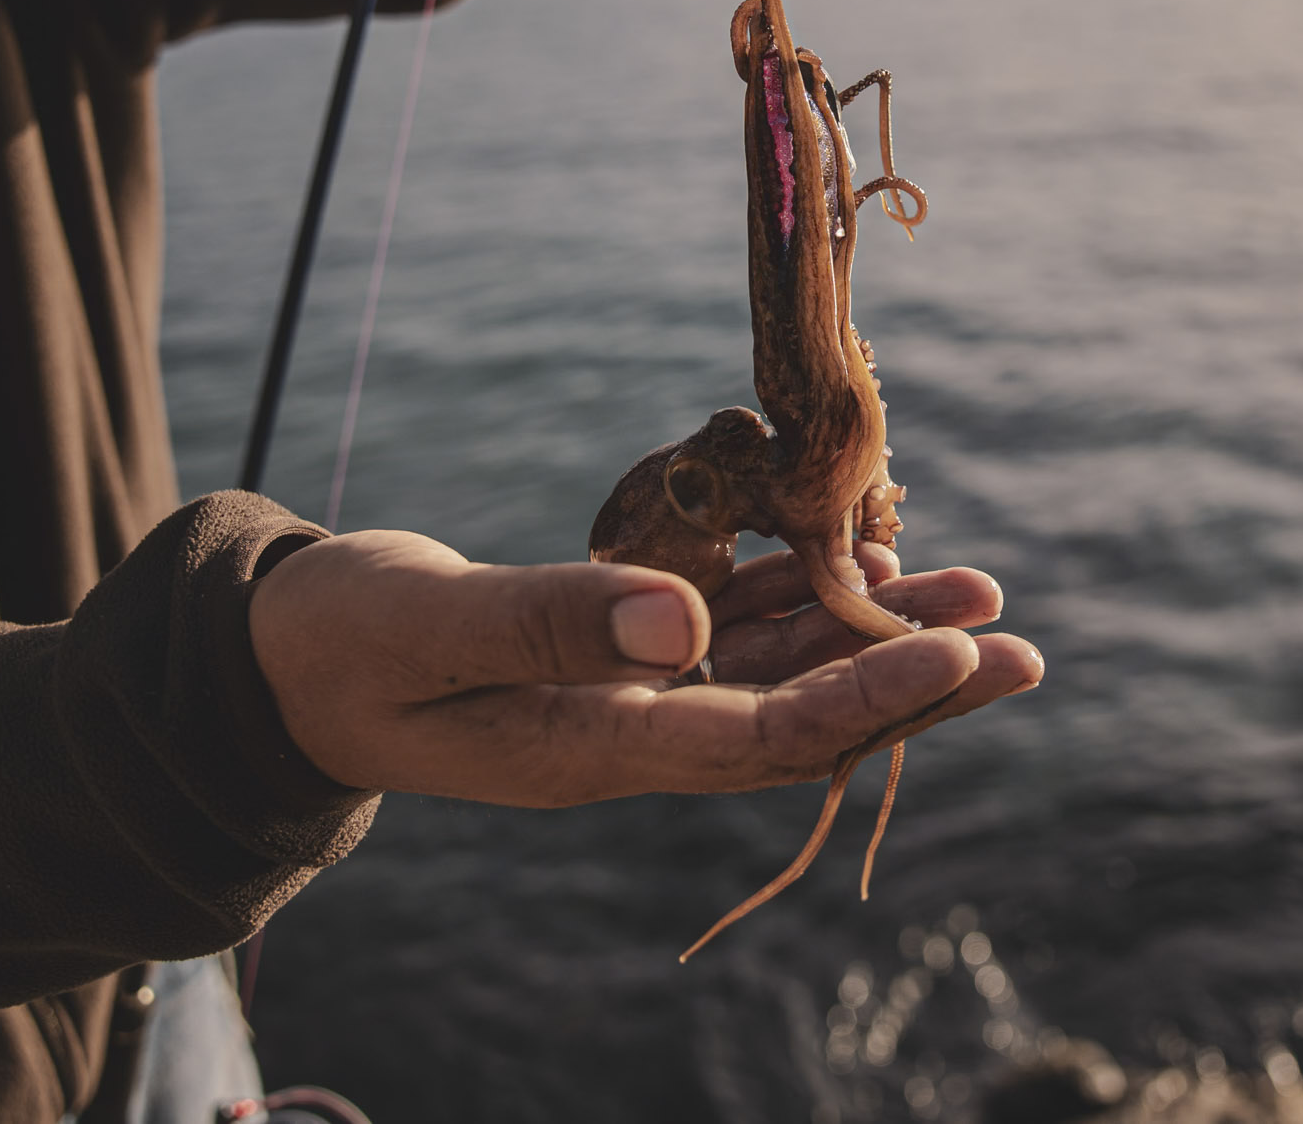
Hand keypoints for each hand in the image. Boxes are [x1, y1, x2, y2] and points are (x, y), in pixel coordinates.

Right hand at [247, 530, 1040, 805]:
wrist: (280, 664)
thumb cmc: (334, 641)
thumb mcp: (423, 625)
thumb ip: (542, 618)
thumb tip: (684, 623)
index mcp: (590, 746)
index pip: (761, 735)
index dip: (868, 697)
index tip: (964, 656)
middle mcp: (631, 733)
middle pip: (804, 717)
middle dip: (914, 681)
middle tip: (1022, 644)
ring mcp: (629, 697)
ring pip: (784, 671)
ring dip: (877, 634)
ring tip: (978, 593)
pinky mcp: (619, 651)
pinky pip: (735, 631)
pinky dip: (803, 596)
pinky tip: (864, 557)